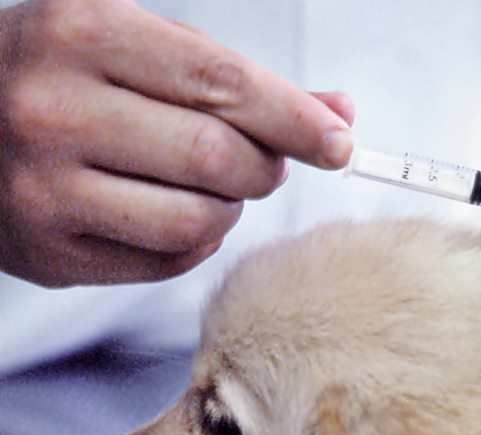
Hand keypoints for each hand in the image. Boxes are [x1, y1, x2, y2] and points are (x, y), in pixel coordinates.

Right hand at [0, 0, 355, 286]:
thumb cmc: (68, 75)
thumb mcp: (140, 46)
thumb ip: (238, 80)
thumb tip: (339, 112)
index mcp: (83, 32)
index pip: (224, 84)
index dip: (297, 119)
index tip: (341, 142)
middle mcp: (54, 108)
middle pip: (219, 157)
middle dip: (265, 165)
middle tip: (263, 160)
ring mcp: (43, 187)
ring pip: (199, 220)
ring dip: (230, 207)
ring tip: (207, 183)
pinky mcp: (48, 251)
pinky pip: (168, 261)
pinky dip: (195, 240)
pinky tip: (168, 209)